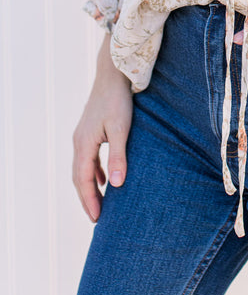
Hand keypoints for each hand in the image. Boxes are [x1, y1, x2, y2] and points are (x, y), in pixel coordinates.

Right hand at [72, 33, 132, 222]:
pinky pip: (88, 158)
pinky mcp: (90, 130)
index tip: (96, 219)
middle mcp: (79, 141)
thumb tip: (116, 186)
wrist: (113, 74)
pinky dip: (94, 172)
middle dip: (87, 198)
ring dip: (90, 187)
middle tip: (97, 219)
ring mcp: (83, 135)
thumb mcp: (121, 129)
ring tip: (100, 204)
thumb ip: (118, 157)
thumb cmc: (119, 100)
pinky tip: (104, 179)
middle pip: (79, 177)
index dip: (89, 201)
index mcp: (83, 143)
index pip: (82, 180)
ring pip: (82, 168)